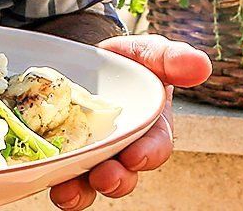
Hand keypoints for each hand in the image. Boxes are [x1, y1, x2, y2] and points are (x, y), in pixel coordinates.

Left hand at [49, 35, 210, 209]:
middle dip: (115, 181)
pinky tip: (40, 175)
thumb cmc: (126, 61)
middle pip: (123, 174)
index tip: (136, 157)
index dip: (147, 155)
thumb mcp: (149, 51)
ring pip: (88, 183)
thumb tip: (202, 66)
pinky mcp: (61, 154)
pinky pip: (57, 174)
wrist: (84, 57)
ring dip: (80, 192)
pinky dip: (50, 179)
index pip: (155, 147)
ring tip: (68, 192)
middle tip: (104, 177)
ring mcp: (90, 156)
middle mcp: (121, 150)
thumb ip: (173, 58)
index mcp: (149, 128)